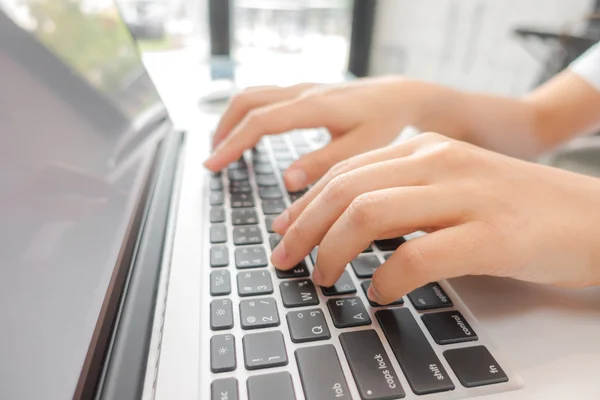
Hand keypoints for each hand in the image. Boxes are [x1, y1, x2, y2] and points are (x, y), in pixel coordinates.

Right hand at [204, 77, 426, 190]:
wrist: (398, 95)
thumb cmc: (384, 122)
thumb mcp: (360, 149)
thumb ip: (323, 164)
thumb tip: (287, 181)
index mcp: (314, 106)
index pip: (260, 122)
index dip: (233, 144)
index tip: (213, 165)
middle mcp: (302, 92)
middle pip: (247, 102)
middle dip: (223, 130)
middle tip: (212, 161)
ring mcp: (301, 89)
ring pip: (252, 95)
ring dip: (231, 120)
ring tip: (222, 149)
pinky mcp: (303, 92)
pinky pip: (264, 97)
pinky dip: (246, 114)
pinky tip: (247, 135)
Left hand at [269, 133, 599, 304]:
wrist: (593, 218)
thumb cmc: (515, 210)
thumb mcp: (450, 187)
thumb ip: (400, 197)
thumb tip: (342, 227)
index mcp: (424, 150)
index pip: (344, 173)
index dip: (305, 207)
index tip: (283, 233)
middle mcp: (438, 163)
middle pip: (346, 192)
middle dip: (305, 231)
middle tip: (288, 262)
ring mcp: (465, 195)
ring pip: (370, 215)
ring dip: (334, 252)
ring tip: (325, 279)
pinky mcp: (491, 235)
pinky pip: (418, 256)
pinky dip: (387, 279)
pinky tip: (380, 293)